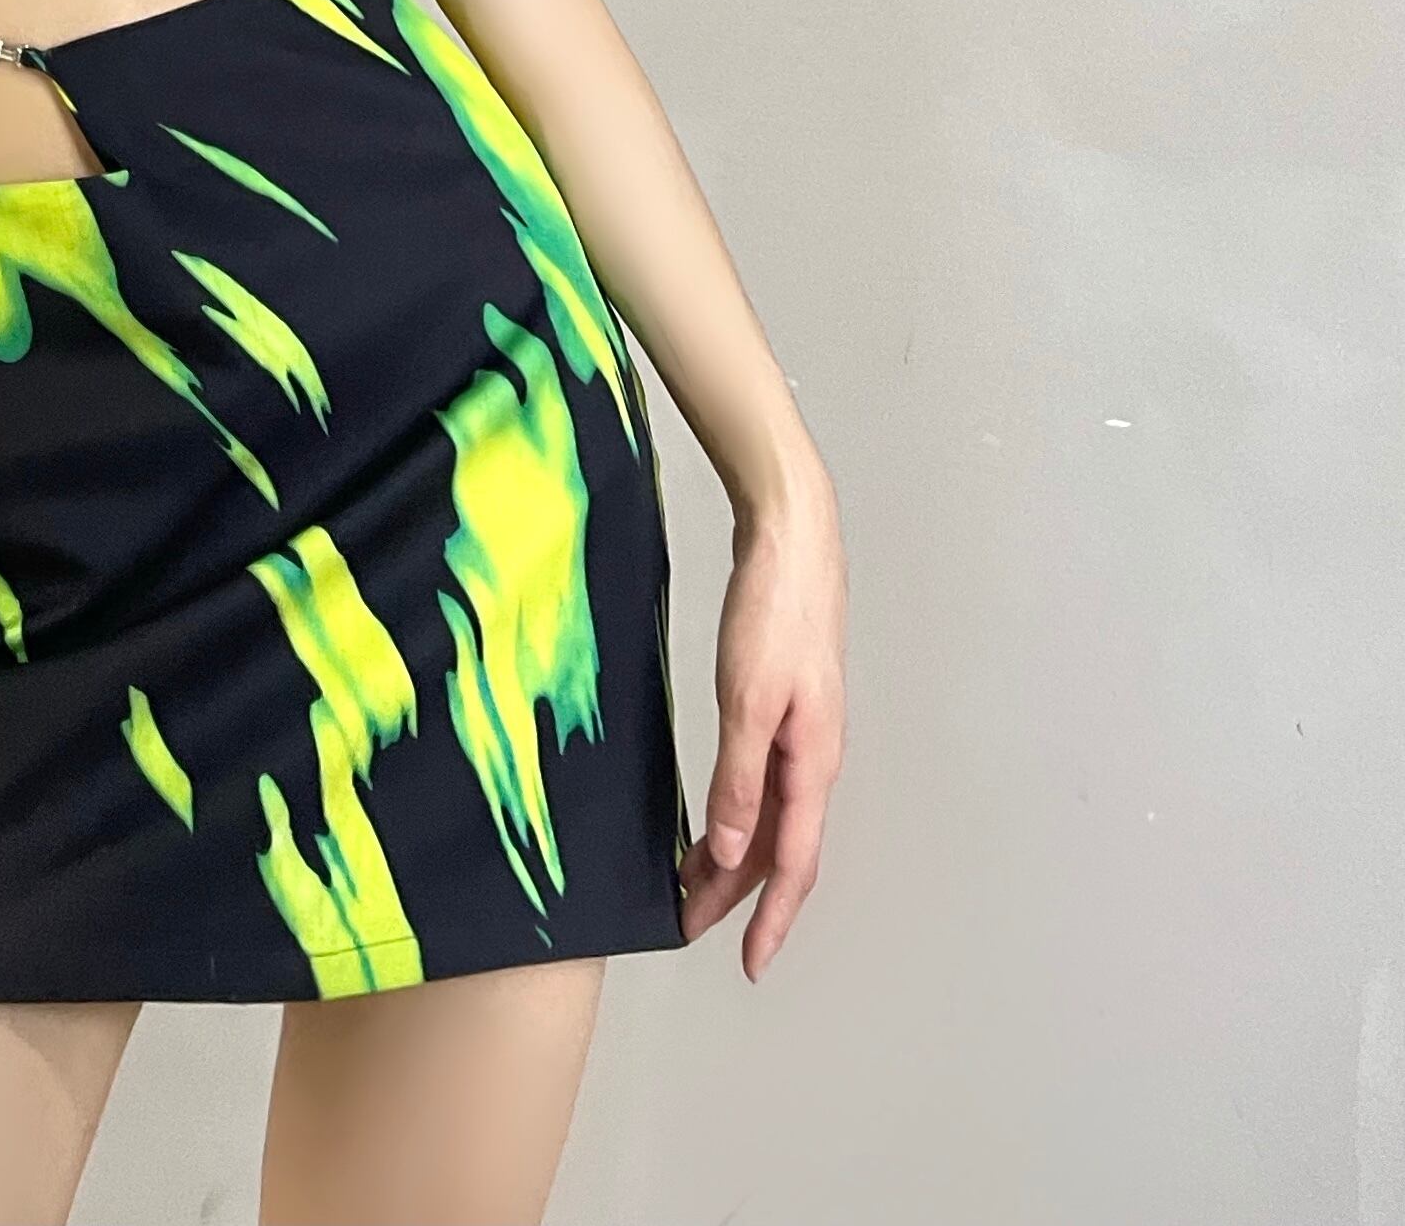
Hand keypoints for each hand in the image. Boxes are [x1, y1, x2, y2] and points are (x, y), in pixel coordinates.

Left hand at [677, 478, 846, 977]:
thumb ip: (740, 778)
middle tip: (690, 924)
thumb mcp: (747, 700)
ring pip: (771, 817)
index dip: (769, 917)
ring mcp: (802, 733)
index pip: (794, 863)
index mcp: (812, 762)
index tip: (747, 964)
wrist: (791, 540)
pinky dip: (737, 811)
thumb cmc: (774, 611)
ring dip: (735, 855)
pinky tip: (712, 817)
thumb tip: (734, 851)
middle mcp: (814, 757)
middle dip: (740, 895)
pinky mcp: (784, 708)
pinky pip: (763, 781)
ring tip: (690, 882)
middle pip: (780, 848)